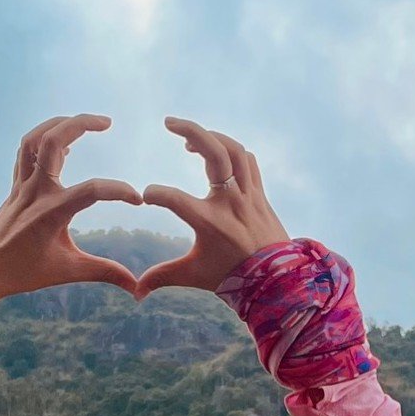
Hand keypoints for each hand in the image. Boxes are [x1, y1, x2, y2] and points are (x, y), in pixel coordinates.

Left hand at [0, 115, 141, 335]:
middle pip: (52, 141)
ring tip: (85, 123)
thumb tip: (136, 287)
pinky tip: (64, 144)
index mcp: (50, 213)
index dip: (119, 190)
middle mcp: (34, 192)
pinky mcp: (15, 187)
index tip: (139, 200)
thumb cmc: (22, 273)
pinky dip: (44, 140)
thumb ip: (104, 272)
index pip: (92, 190)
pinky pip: (26, 152)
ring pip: (34, 139)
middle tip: (108, 122)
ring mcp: (21, 186)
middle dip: (81, 123)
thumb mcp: (67, 271)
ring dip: (58, 124)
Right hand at [136, 119, 290, 295]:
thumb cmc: (234, 277)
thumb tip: (135, 293)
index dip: (157, 194)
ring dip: (212, 137)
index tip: (145, 195)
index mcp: (211, 222)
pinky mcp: (259, 193)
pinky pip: (248, 160)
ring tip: (190, 138)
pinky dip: (232, 150)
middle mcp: (231, 203)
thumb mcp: (195, 275)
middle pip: (215, 154)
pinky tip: (216, 152)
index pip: (176, 199)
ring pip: (234, 150)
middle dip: (192, 132)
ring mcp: (248, 195)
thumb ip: (162, 277)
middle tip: (169, 122)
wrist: (279, 280)